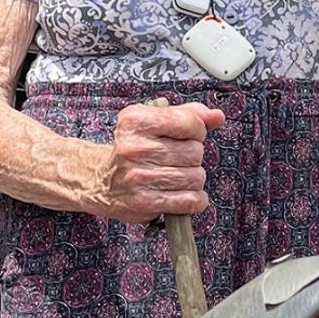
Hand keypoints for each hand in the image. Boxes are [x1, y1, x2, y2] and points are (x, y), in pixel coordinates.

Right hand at [101, 101, 224, 222]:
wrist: (101, 181)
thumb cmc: (134, 148)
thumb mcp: (154, 121)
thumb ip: (188, 114)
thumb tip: (217, 116)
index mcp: (136, 121)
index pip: (188, 122)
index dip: (197, 130)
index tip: (188, 135)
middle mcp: (134, 148)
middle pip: (195, 151)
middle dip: (193, 156)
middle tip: (177, 158)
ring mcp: (138, 177)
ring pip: (195, 177)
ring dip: (193, 178)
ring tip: (176, 176)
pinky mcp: (144, 203)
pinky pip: (190, 200)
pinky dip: (194, 199)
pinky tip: (183, 193)